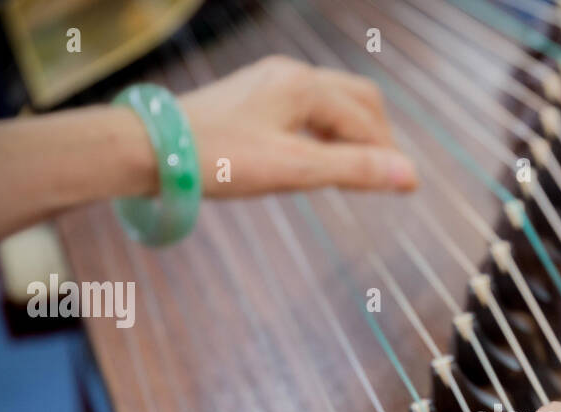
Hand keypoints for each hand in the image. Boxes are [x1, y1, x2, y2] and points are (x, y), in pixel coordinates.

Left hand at [179, 55, 417, 195]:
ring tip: (354, 171)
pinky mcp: (252, 94)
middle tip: (384, 176)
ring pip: (332, 101)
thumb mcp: (294, 170)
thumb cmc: (218, 160)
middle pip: (358, 99)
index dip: (389, 156)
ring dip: (352, 133)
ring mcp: (270, 81)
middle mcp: (291, 74)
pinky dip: (326, 130)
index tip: (406, 188)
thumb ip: (353, 171)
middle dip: (378, 136)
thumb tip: (409, 174)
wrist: (152, 149)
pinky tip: (316, 155)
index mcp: (305, 87)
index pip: (367, 121)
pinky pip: (306, 105)